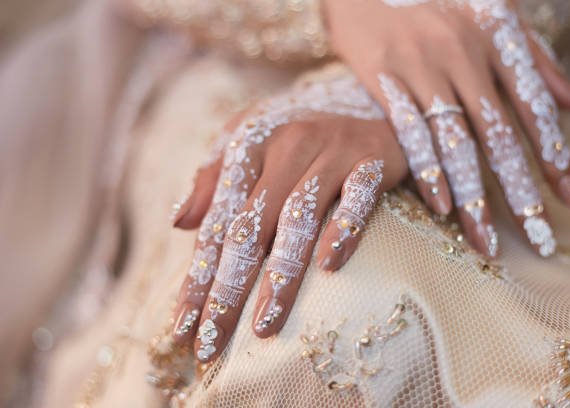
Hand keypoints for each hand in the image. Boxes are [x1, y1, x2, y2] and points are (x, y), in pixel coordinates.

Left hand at [170, 73, 407, 362]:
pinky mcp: (370, 161)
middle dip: (228, 290)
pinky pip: (356, 199)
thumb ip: (216, 180)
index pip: (217, 222)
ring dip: (280, 276)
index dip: (197, 276)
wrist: (370, 108)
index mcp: (249, 145)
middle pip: (250, 228)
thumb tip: (179, 221)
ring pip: (298, 220)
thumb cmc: (303, 138)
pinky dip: (343, 230)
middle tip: (210, 342)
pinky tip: (329, 267)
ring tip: (263, 327)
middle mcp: (285, 146)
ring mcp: (330, 152)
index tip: (180, 326)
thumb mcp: (254, 147)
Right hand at [323, 0, 569, 256]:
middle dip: (519, 193)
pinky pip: (408, 129)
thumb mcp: (493, 16)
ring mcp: (423, 67)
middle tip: (537, 238)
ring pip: (455, 142)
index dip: (553, 157)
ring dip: (472, 196)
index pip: (533, 110)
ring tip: (486, 241)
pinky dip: (425, 169)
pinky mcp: (385, 76)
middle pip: (497, 136)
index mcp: (496, 41)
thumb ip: (533, 60)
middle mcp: (464, 56)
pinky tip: (439, 205)